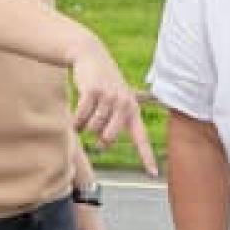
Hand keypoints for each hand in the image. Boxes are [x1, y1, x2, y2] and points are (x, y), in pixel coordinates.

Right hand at [66, 32, 158, 173]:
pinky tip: (76, 116)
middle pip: (107, 138)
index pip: (141, 139)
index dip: (147, 158)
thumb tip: (103, 145)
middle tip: (94, 130)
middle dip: (97, 137)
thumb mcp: (116, 101)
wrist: (90, 55)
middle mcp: (124, 104)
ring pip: (92, 128)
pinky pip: (81, 118)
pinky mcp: (93, 91)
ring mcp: (109, 97)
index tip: (154, 175)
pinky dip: (75, 121)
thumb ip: (114, 123)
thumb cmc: (103, 84)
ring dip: (84, 126)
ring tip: (85, 114)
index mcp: (133, 110)